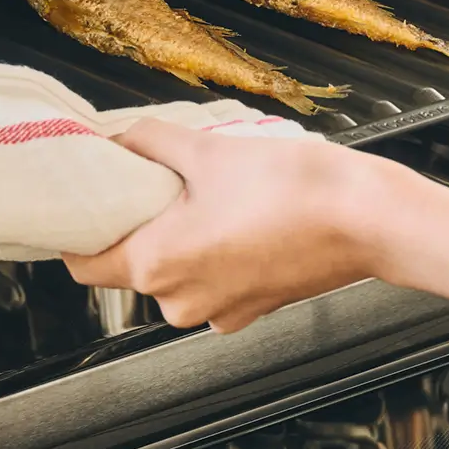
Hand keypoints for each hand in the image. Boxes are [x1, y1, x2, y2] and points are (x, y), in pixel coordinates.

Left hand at [61, 119, 413, 333]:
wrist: (368, 219)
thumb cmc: (294, 188)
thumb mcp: (209, 149)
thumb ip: (151, 142)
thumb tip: (121, 137)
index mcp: (158, 265)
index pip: (83, 265)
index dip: (80, 231)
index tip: (88, 203)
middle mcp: (182, 300)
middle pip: (132, 266)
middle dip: (140, 225)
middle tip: (160, 180)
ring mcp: (220, 311)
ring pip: (176, 274)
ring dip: (181, 238)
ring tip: (209, 192)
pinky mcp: (253, 309)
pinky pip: (214, 281)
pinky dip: (217, 253)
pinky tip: (241, 214)